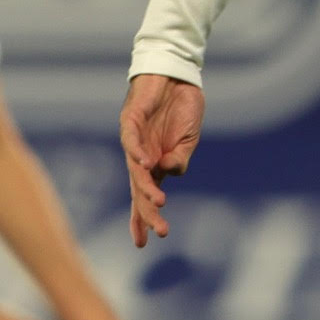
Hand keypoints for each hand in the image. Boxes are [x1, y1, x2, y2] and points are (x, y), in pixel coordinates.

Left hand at [121, 72, 204, 247]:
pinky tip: (147, 165)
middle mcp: (140, 156)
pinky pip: (131, 140)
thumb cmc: (182, 107)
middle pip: (138, 190)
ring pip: (135, 170)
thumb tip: (170, 173)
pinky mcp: (130, 120)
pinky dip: (138, 153)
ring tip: (158, 202)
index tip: (144, 243)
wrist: (176, 76)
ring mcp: (134, 140)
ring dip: (146, 187)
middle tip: (159, 232)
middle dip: (147, 213)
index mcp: (155, 164)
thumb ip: (180, 158)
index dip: (143, 218)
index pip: (145, 196)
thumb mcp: (189, 139)